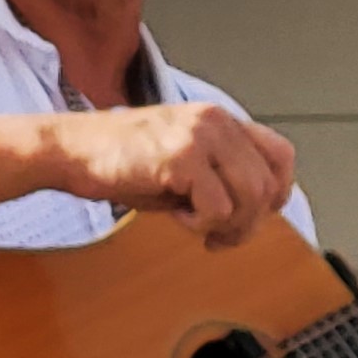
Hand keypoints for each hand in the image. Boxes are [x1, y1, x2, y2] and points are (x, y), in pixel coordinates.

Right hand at [49, 104, 299, 248]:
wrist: (76, 150)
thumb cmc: (126, 163)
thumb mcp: (186, 164)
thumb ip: (223, 176)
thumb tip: (256, 212)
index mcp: (222, 120)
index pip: (281, 156)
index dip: (276, 195)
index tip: (251, 217)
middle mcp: (217, 121)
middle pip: (268, 185)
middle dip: (249, 223)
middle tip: (219, 237)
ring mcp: (201, 137)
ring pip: (250, 198)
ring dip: (227, 226)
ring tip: (195, 223)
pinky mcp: (181, 158)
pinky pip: (217, 208)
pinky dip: (200, 224)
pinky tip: (176, 216)